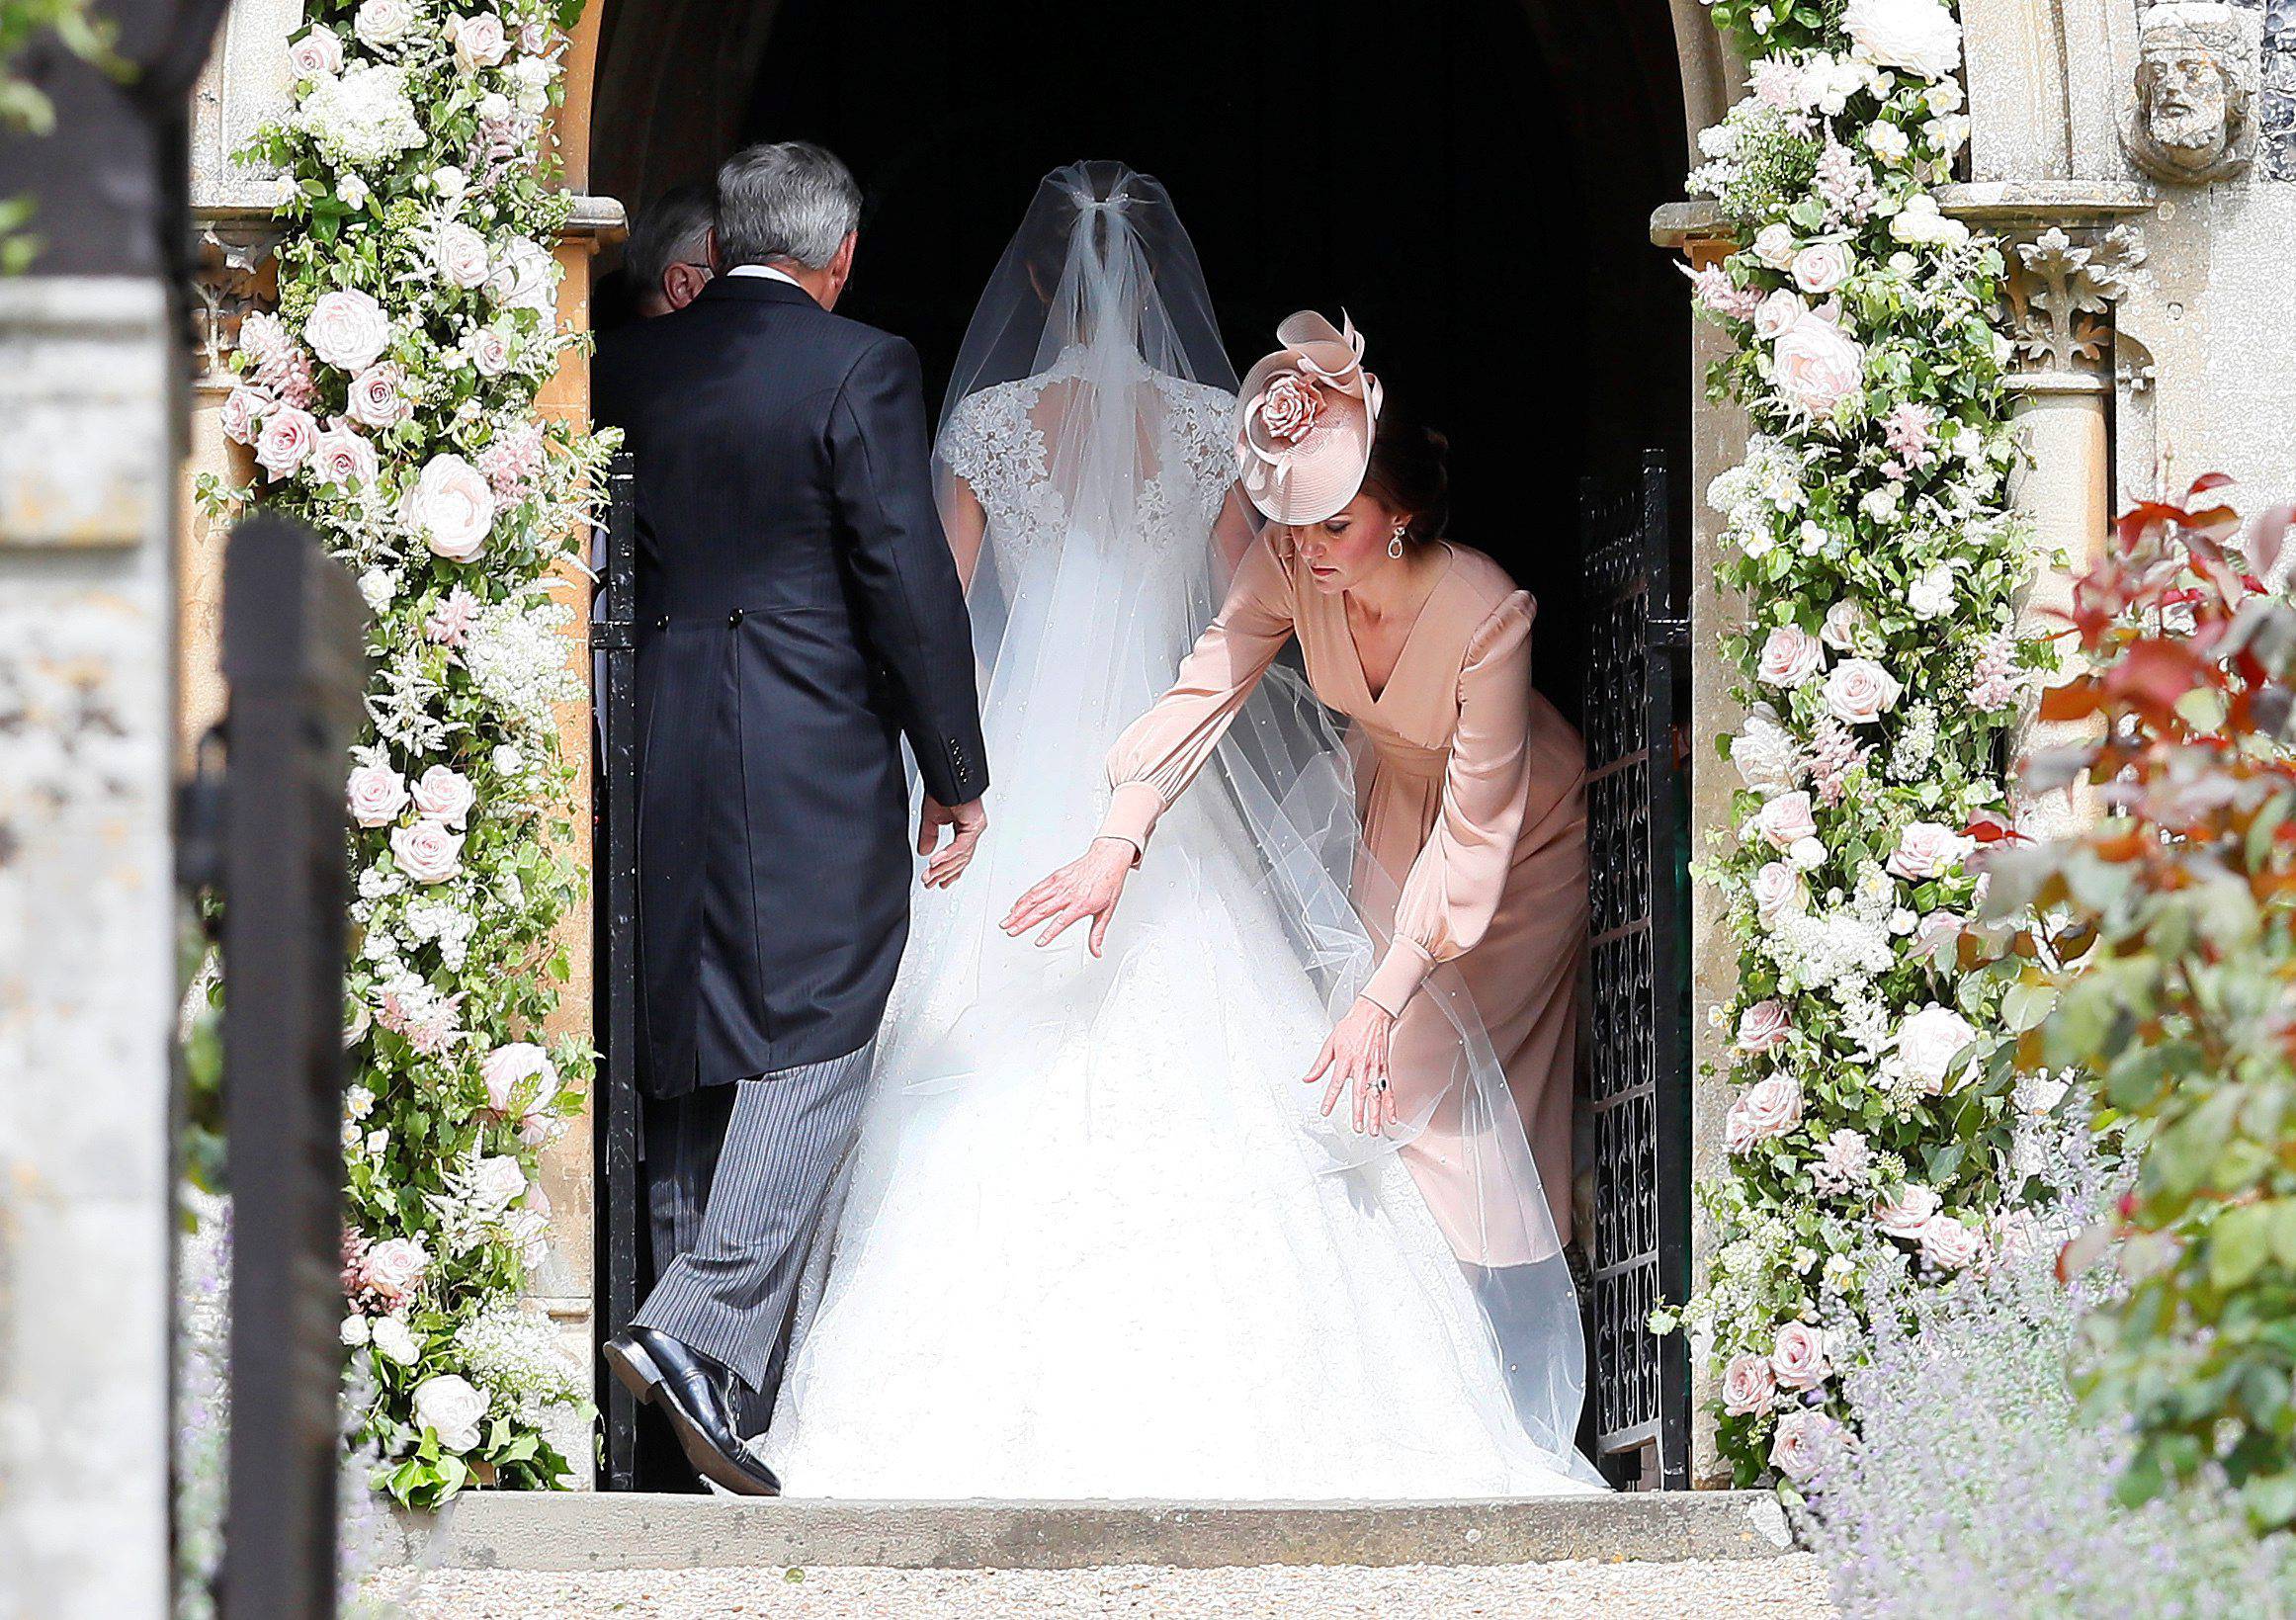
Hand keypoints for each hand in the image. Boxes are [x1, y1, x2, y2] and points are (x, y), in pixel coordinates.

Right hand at [916, 796, 987, 888]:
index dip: (950, 870)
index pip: (960, 856)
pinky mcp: (974, 825)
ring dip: (943, 867)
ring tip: (930, 875)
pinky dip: (947, 854)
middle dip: (944, 873)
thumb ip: (929, 837)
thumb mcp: (932, 819)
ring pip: (961, 856)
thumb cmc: (945, 789)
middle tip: (930, 882)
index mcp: (965, 828)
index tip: (941, 883)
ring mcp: (975, 828)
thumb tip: (924, 852)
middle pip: (960, 859)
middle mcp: (972, 830)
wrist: (948, 775)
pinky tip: (936, 861)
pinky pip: (961, 846)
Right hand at [1001, 838, 1133, 956]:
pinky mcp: (1055, 876)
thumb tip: (1096, 951)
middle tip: (1012, 931)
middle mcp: (1067, 893)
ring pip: (1034, 898)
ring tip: (1007, 921)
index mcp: (1081, 904)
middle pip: (1041, 910)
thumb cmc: (1108, 882)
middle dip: (1023, 922)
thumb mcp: (1108, 911)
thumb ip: (1098, 933)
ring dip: (1018, 911)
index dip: (1049, 933)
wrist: (1108, 858)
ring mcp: (1059, 884)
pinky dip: (1024, 898)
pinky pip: (1036, 888)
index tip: (1039, 942)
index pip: (1061, 922)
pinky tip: (1016, 906)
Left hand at [1304, 997, 1399, 1135]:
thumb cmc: (1352, 1027)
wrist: (1373, 1014)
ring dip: (1376, 1114)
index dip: (1330, 1098)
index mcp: (1346, 1059)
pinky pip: (1388, 1089)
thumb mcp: (1330, 1043)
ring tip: (1374, 1130)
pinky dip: (1390, 1104)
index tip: (1325, 1111)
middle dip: (1359, 1113)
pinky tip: (1391, 1117)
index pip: (1336, 1083)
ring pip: (1376, 1095)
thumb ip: (1320, 1064)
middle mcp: (1362, 1066)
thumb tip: (1308, 1077)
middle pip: (1360, 1093)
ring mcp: (1375, 1068)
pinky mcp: (1384, 1068)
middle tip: (1358, 1128)